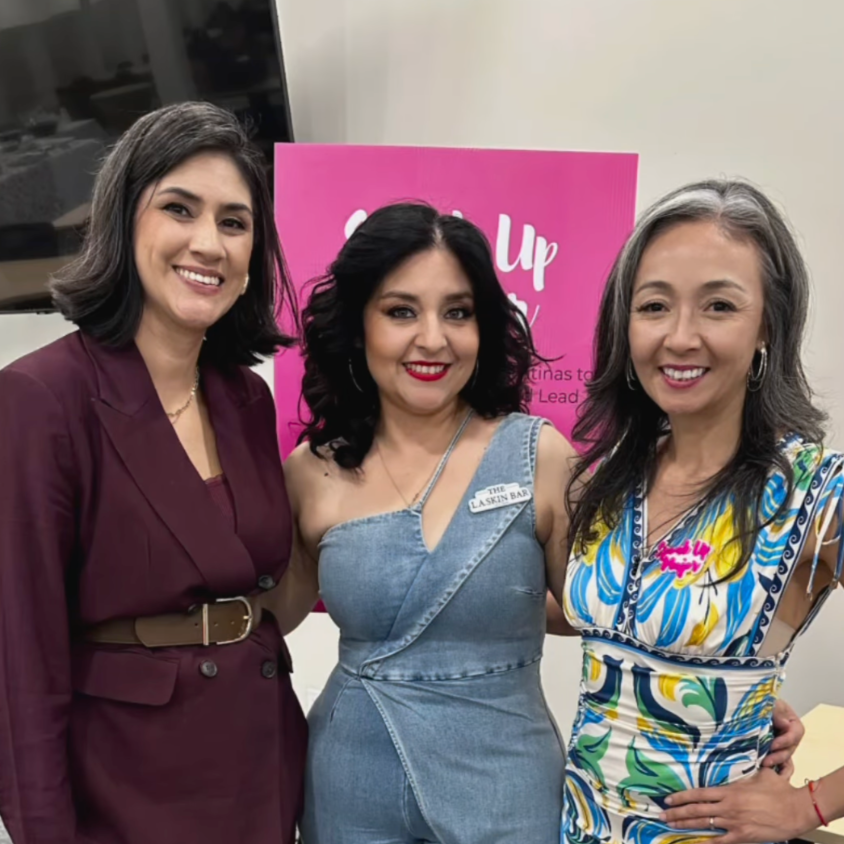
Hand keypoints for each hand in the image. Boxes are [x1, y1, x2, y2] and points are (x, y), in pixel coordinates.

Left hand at [661, 768, 817, 843]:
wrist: (796, 809)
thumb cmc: (778, 789)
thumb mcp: (758, 773)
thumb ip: (744, 771)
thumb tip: (739, 756)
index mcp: (729, 791)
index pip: (699, 794)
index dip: (682, 797)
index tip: (668, 799)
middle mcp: (728, 807)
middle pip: (696, 810)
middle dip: (677, 813)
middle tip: (662, 814)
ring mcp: (734, 823)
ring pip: (704, 824)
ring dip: (686, 825)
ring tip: (671, 826)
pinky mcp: (744, 836)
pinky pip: (722, 841)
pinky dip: (708, 842)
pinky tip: (696, 842)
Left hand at [763, 698, 804, 772]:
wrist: (747, 705)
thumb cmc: (760, 701)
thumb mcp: (770, 702)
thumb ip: (777, 712)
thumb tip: (785, 724)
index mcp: (792, 722)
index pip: (796, 733)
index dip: (786, 741)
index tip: (773, 745)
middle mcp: (789, 734)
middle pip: (791, 748)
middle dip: (779, 755)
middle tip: (767, 761)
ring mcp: (781, 742)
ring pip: (784, 755)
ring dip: (775, 761)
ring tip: (763, 764)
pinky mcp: (773, 749)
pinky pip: (777, 759)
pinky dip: (772, 763)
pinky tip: (763, 766)